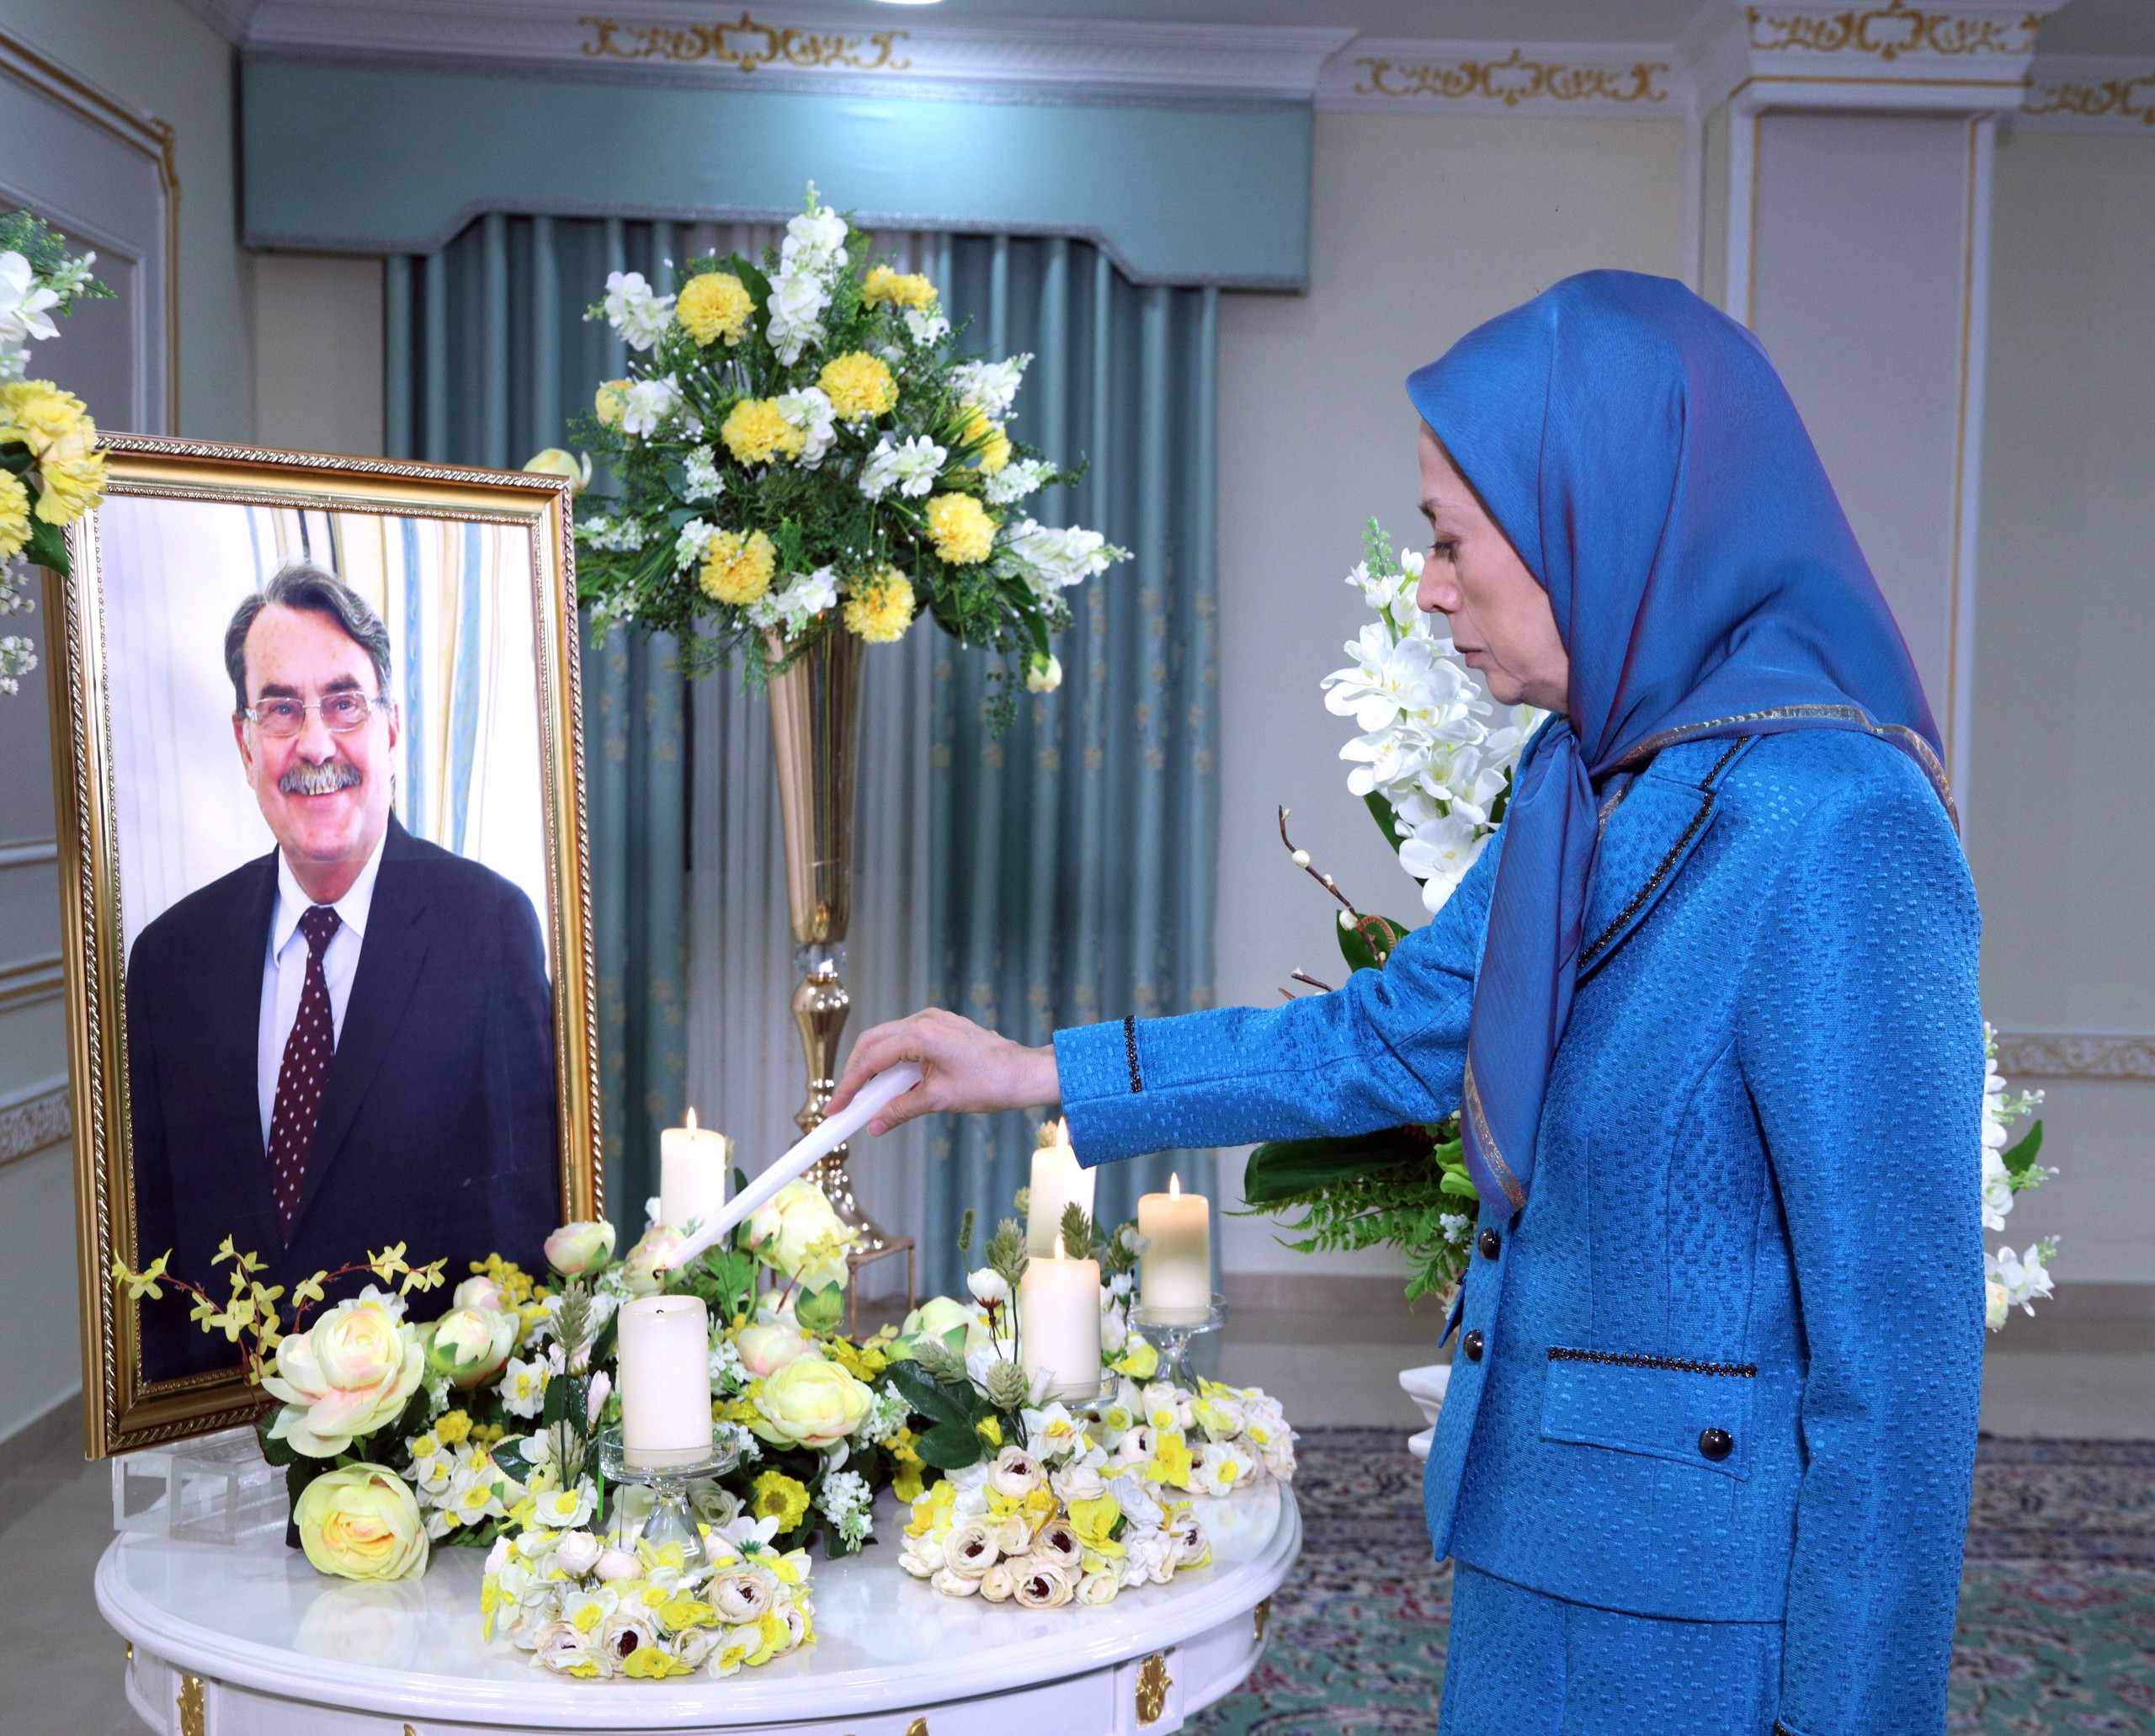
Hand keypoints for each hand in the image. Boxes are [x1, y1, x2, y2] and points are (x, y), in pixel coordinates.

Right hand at [829, 1008, 1059, 1135]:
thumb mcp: (940, 1100)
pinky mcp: (942, 1026)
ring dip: (874, 1066)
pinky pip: (906, 1040)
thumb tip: (875, 1125)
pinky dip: (893, 1061)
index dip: (849, 1086)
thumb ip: (901, 1110)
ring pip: (887, 1039)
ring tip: (865, 1097)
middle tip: (845, 1102)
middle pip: (872, 1043)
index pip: (871, 1060)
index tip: (836, 1108)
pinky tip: (891, 1084)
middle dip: (855, 1072)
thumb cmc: (992, 1083)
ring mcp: (934, 1020)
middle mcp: (924, 1020)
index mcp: (921, 1034)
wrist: (1026, 1073)